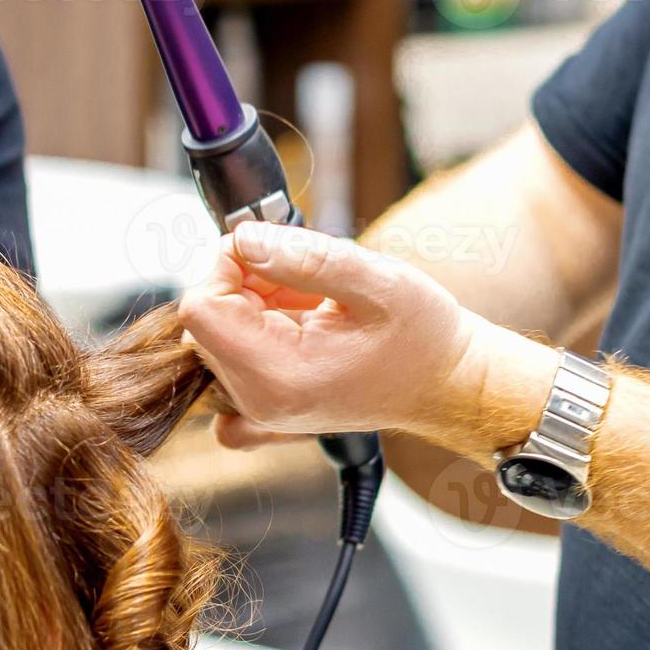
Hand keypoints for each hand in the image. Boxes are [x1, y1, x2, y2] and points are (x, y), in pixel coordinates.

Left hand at [178, 222, 558, 453]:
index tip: (269, 250)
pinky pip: (224, 369)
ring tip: (310, 303)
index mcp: (279, 375)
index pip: (200, 306)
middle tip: (301, 277)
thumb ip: (307, 257)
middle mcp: (260, 402)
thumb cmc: (424, 338)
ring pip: (217, 335)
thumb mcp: (377, 281)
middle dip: (241, 282)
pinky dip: (248, 337)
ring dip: (252, 304)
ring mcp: (260, 411)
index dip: (225, 263)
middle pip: (204, 320)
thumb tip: (245, 238)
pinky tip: (290, 329)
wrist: (448, 385)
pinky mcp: (265, 411)